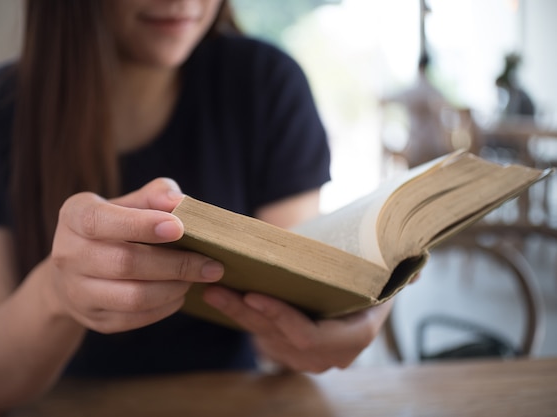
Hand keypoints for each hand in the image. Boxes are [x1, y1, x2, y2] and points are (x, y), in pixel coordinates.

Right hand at [48, 178, 223, 333]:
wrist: (75, 271)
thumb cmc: (113, 227)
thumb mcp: (126, 203)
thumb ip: (154, 196)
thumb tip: (180, 201)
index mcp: (74, 216)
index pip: (101, 221)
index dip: (141, 225)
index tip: (179, 227)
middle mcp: (67, 254)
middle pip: (125, 263)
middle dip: (176, 264)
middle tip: (211, 264)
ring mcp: (77, 292)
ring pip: (132, 296)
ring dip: (174, 288)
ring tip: (197, 278)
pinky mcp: (93, 319)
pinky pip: (135, 317)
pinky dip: (165, 307)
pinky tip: (180, 293)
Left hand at [203, 286, 392, 372]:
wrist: (350, 284)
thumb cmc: (366, 275)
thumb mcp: (386, 274)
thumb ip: (402, 273)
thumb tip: (417, 268)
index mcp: (354, 338)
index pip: (311, 336)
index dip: (281, 318)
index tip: (254, 294)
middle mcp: (329, 355)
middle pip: (279, 337)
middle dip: (246, 313)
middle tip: (218, 288)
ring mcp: (306, 357)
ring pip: (264, 337)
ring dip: (236, 315)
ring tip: (212, 289)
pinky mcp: (288, 351)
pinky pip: (259, 336)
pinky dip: (240, 318)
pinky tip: (220, 298)